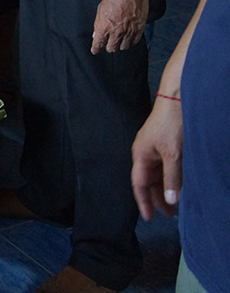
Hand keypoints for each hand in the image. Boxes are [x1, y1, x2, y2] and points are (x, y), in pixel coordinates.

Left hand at [91, 0, 148, 52]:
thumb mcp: (100, 10)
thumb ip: (98, 24)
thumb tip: (96, 33)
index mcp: (103, 27)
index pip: (98, 44)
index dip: (96, 49)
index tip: (96, 51)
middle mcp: (115, 32)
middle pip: (111, 49)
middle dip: (108, 47)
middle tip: (108, 45)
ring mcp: (128, 32)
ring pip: (123, 47)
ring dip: (120, 46)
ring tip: (119, 42)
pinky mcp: (138, 30)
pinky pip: (134, 42)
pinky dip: (130, 43)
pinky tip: (128, 40)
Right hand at [131, 97, 182, 219]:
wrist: (178, 99)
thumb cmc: (171, 125)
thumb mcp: (173, 155)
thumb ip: (171, 179)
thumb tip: (169, 201)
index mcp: (140, 155)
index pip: (139, 184)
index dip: (143, 201)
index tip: (150, 218)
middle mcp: (145, 153)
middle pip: (148, 181)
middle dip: (157, 198)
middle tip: (169, 214)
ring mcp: (155, 149)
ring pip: (158, 175)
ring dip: (165, 189)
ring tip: (176, 203)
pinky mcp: (165, 145)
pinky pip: (165, 167)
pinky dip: (171, 178)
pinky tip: (179, 184)